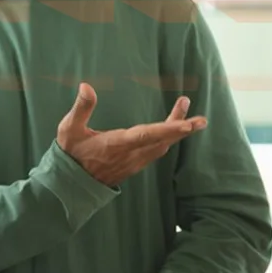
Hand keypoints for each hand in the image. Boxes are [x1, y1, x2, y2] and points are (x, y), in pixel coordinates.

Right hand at [57, 83, 207, 186]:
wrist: (71, 185)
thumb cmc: (70, 154)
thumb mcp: (69, 129)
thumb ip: (81, 108)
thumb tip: (86, 86)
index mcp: (116, 144)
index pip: (146, 135)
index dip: (167, 129)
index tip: (186, 124)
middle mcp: (129, 155)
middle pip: (161, 142)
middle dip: (182, 129)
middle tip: (201, 119)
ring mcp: (134, 162)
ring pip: (162, 147)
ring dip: (177, 133)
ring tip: (192, 119)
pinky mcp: (135, 165)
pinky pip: (157, 152)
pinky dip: (168, 140)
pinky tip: (175, 131)